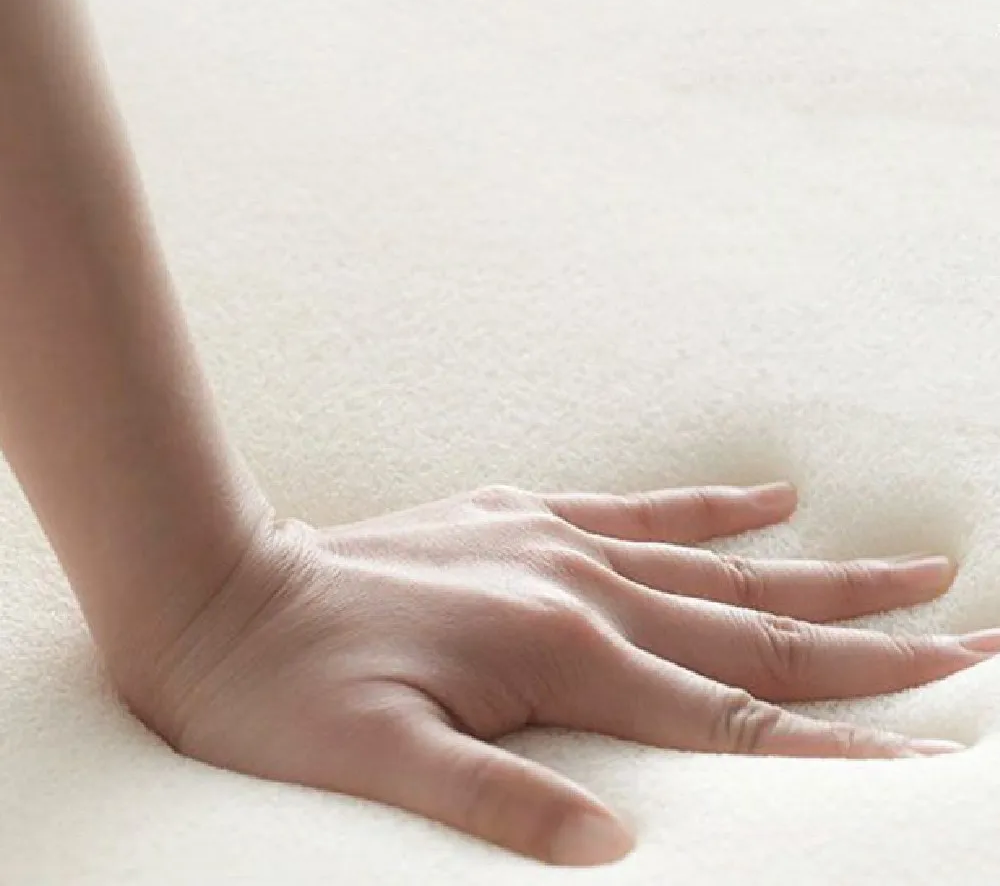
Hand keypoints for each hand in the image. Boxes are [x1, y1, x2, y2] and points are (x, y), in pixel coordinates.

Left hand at [123, 482, 993, 866]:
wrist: (226, 590)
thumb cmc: (288, 690)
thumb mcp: (380, 765)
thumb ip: (498, 807)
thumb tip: (613, 855)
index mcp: (559, 651)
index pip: (731, 713)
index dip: (839, 744)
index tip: (934, 756)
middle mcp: (578, 584)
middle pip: (757, 628)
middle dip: (877, 648)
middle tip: (978, 646)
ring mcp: (556, 541)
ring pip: (721, 565)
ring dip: (825, 573)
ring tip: (919, 568)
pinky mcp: (525, 515)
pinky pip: (643, 510)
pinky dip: (715, 508)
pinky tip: (775, 496)